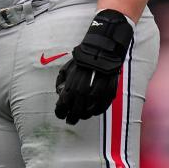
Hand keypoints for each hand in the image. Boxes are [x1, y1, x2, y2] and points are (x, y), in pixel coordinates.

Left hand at [55, 9, 132, 124]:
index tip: (60, 114)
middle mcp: (85, 87)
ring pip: (91, 108)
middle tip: (70, 121)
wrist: (103, 46)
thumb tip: (58, 91)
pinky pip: (104, 103)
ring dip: (85, 114)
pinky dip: (99, 110)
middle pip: (77, 108)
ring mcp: (98, 88)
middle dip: (72, 116)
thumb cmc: (84, 56)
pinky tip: (94, 112)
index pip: (64, 102)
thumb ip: (62, 79)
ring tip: (82, 116)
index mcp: (73, 81)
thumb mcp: (68, 65)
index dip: (61, 111)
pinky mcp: (110, 87)